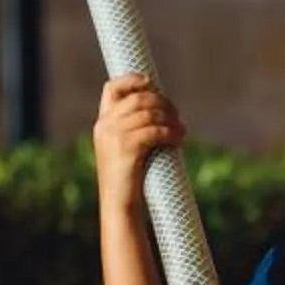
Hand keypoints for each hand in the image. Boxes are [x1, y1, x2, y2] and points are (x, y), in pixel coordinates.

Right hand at [93, 74, 182, 212]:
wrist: (119, 204)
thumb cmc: (128, 179)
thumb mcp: (124, 149)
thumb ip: (133, 129)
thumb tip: (161, 111)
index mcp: (102, 123)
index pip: (112, 88)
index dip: (133, 80)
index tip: (152, 83)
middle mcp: (105, 126)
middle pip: (138, 98)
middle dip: (162, 102)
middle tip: (177, 114)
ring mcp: (114, 136)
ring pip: (150, 114)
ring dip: (171, 119)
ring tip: (182, 129)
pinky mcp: (127, 148)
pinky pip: (155, 131)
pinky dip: (171, 133)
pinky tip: (179, 138)